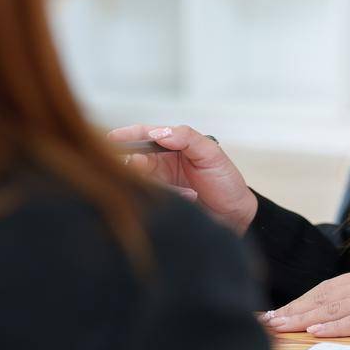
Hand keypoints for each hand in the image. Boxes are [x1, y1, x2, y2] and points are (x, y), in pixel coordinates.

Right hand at [109, 123, 258, 234]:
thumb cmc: (226, 182)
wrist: (236, 216)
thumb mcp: (211, 154)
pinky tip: (182, 198)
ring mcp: (160, 184)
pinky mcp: (160, 203)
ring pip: (138, 180)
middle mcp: (162, 163)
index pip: (144, 135)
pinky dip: (159, 198)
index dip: (127, 136)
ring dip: (148, 183)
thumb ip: (187, 138)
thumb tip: (160, 133)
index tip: (112, 139)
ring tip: (176, 189)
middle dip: (132, 162)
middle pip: (135, 158)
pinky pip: (148, 199)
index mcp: (173, 146)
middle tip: (134, 167)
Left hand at [264, 262, 349, 336]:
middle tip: (264, 321)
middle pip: (323, 297)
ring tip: (279, 327)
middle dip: (291, 310)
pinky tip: (317, 331)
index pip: (326, 288)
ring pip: (334, 308)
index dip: (298, 301)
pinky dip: (335, 326)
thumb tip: (345, 313)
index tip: (274, 312)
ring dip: (303, 318)